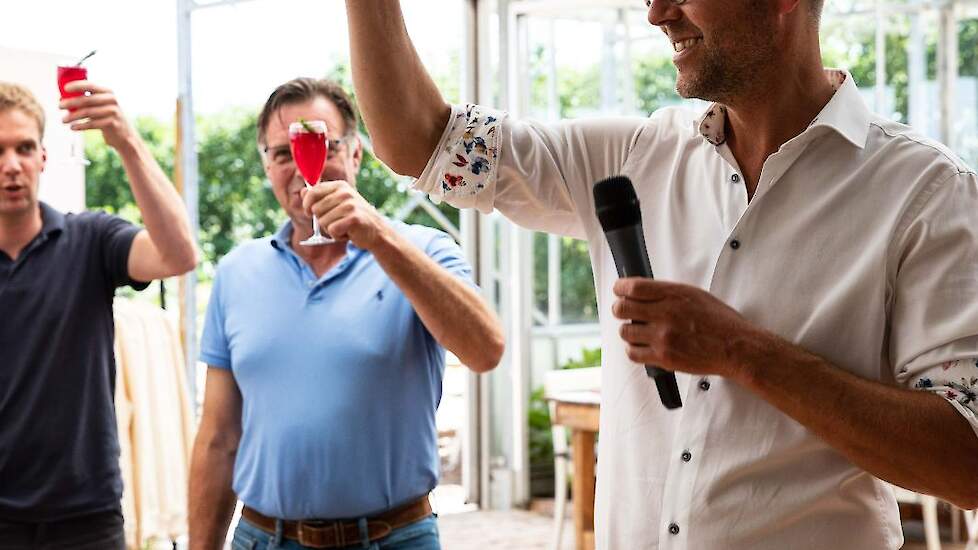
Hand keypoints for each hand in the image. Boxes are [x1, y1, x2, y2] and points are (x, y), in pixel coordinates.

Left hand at [60, 82, 135, 150]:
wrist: (123, 135)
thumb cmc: (106, 117)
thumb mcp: (99, 105)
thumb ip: (85, 100)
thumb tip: (61, 98)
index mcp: (107, 92)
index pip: (90, 86)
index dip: (77, 86)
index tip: (65, 89)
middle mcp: (111, 100)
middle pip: (87, 100)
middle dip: (71, 103)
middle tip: (59, 106)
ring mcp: (113, 111)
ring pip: (88, 112)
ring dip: (73, 116)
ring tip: (63, 120)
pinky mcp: (113, 123)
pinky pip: (93, 124)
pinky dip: (81, 126)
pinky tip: (73, 127)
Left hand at [301, 180, 388, 249]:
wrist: (376, 231)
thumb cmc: (353, 218)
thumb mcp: (335, 204)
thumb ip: (319, 197)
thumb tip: (303, 191)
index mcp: (339, 186)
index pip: (312, 192)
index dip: (306, 205)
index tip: (309, 212)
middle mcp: (345, 193)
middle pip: (315, 209)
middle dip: (322, 220)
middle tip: (337, 221)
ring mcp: (350, 205)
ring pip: (322, 221)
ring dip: (330, 229)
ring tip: (344, 227)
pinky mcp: (354, 218)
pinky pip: (332, 230)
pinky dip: (337, 236)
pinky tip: (348, 233)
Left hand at [611, 278, 766, 379]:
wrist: (736, 348)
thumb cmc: (720, 322)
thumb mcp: (696, 295)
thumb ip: (668, 293)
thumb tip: (642, 292)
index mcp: (674, 295)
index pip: (633, 287)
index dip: (620, 287)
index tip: (619, 290)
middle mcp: (665, 314)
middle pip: (622, 309)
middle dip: (620, 309)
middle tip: (624, 311)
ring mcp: (663, 337)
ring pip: (625, 332)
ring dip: (628, 331)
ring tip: (638, 331)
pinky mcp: (663, 358)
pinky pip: (633, 353)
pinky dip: (634, 350)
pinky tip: (641, 346)